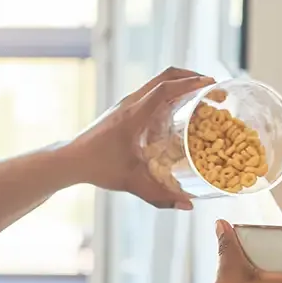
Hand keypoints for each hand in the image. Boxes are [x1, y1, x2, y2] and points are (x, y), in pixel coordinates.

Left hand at [62, 67, 215, 209]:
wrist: (70, 160)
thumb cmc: (98, 168)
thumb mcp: (131, 182)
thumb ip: (160, 196)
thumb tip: (187, 206)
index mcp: (134, 115)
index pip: (166, 88)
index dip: (191, 83)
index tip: (211, 85)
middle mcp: (130, 103)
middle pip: (165, 76)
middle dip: (191, 77)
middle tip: (211, 87)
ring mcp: (125, 103)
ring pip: (157, 82)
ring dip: (179, 83)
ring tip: (199, 95)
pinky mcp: (122, 109)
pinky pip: (150, 92)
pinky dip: (167, 93)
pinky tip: (177, 110)